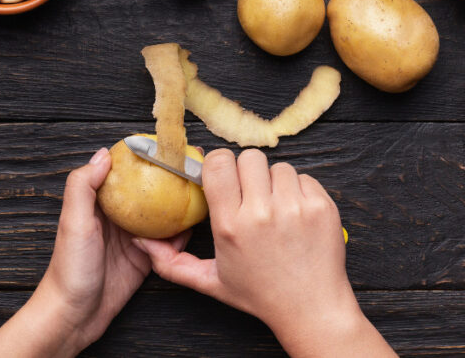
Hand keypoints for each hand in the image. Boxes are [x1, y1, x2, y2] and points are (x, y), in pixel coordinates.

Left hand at [0, 148, 189, 357]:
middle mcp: (117, 217)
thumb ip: (83, 186)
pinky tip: (195, 225)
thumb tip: (105, 153)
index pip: (123, 172)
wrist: (75, 315)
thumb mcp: (73, 221)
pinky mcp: (145, 259)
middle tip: (193, 164)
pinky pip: (168, 242)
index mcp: (98, 203)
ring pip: (162, 215)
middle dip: (169, 177)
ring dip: (180, 204)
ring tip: (202, 190)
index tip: (165, 144)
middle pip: (148, 190)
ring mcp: (133, 238)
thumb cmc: (69, 267)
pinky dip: (181, 235)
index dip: (142, 157)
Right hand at [134, 149, 394, 357]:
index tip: (222, 177)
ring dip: (274, 182)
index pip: (218, 164)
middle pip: (248, 157)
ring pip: (278, 166)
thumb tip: (143, 242)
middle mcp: (261, 213)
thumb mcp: (211, 282)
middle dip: (247, 171)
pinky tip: (296, 214)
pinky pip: (304, 177)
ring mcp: (295, 207)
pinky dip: (299, 190)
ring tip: (275, 208)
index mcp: (230, 226)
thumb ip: (172, 264)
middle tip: (250, 193)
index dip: (218, 165)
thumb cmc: (260, 294)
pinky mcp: (321, 206)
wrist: (311, 308)